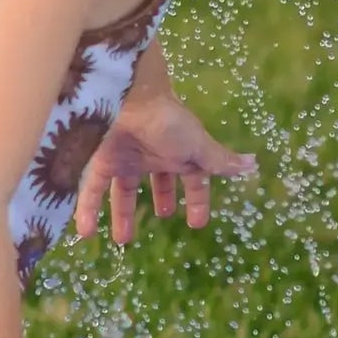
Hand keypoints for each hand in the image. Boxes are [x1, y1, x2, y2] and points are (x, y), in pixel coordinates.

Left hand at [74, 91, 257, 239]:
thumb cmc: (168, 121)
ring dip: (122, 215)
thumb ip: (220, 161)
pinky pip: (91, 190)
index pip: (192, 179)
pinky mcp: (99, 160)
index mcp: (179, 152)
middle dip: (160, 199)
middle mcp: (151, 155)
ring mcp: (124, 157)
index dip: (196, 199)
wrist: (127, 97)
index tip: (197, 222)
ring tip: (121, 240)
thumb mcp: (198, 145)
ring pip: (123, 190)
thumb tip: (253, 165)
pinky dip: (87, 211)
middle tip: (160, 218)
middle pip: (156, 182)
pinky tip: (85, 233)